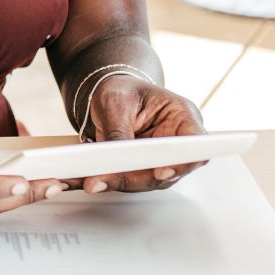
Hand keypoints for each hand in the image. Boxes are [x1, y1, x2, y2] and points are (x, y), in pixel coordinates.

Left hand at [77, 76, 206, 193]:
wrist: (110, 95)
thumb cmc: (122, 91)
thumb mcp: (116, 102)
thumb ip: (119, 130)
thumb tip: (116, 157)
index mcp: (182, 117)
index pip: (194, 144)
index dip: (182, 162)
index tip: (160, 171)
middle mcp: (175, 142)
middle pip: (166, 171)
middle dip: (133, 179)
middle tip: (103, 180)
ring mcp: (159, 160)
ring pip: (144, 181)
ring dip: (114, 183)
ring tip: (87, 180)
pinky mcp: (140, 170)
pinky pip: (124, 180)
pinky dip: (102, 180)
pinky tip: (80, 181)